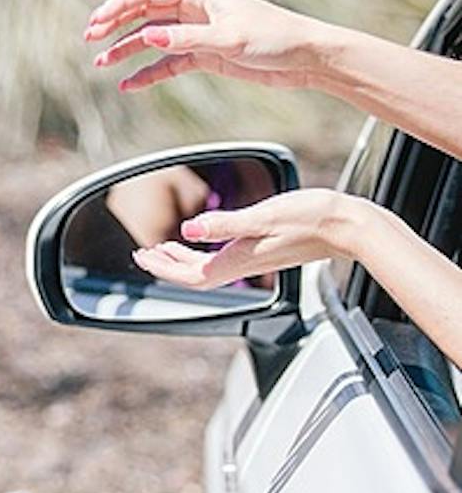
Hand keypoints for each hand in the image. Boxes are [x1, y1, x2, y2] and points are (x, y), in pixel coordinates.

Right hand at [84, 0, 326, 94]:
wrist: (305, 57)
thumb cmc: (275, 38)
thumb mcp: (228, 39)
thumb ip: (186, 38)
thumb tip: (150, 36)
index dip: (118, 6)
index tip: (97, 23)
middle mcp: (195, 9)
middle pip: (144, 13)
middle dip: (115, 25)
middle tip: (90, 40)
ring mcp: (198, 32)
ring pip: (152, 38)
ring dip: (127, 50)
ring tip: (103, 65)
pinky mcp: (206, 55)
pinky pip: (169, 62)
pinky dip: (149, 72)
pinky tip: (131, 84)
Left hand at [130, 189, 365, 290]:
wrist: (349, 226)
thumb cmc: (311, 218)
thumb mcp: (264, 216)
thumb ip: (225, 224)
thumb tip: (187, 230)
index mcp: (238, 261)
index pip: (190, 276)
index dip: (163, 270)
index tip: (142, 257)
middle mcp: (244, 265)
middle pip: (195, 276)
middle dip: (166, 266)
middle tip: (143, 253)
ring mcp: (255, 260)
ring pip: (209, 268)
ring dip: (183, 260)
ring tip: (163, 248)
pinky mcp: (265, 251)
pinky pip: (224, 258)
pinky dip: (205, 252)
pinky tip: (204, 238)